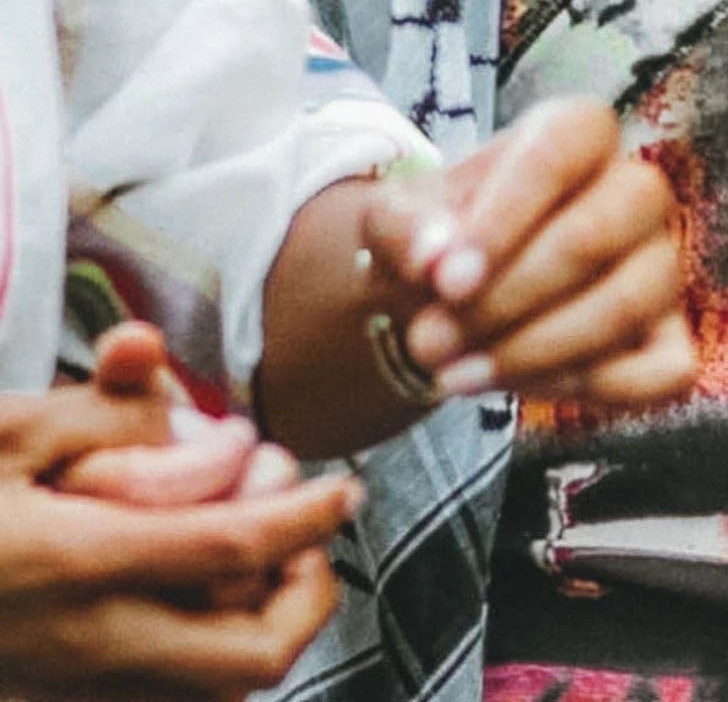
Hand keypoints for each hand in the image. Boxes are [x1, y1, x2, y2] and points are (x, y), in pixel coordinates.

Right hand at [0, 332, 355, 700]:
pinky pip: (154, 698)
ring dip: (254, 628)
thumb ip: (103, 414)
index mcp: (79, 566)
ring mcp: (65, 693)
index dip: (307, 519)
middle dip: (304, 597)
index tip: (344, 487)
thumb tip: (184, 403)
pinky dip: (196, 654)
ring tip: (257, 557)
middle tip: (307, 531)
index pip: (233, 553)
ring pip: (208, 693)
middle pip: (246, 660)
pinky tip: (189, 595)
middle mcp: (85, 648)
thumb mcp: (3, 433)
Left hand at [370, 97, 695, 407]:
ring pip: (628, 303)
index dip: (505, 216)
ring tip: (452, 374)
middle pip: (595, 235)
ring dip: (533, 351)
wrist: (451, 300)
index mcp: (577, 133)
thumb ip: (404, 229)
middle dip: (507, 299)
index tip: (445, 281)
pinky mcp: (672, 340)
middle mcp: (636, 189)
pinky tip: (516, 387)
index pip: (559, 153)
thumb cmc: (438, 242)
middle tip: (430, 342)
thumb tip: (435, 260)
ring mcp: (661, 264)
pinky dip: (586, 388)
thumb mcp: (396, 222)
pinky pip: (659, 371)